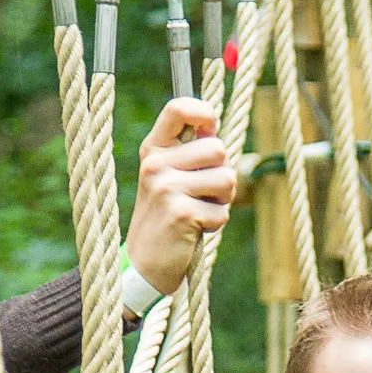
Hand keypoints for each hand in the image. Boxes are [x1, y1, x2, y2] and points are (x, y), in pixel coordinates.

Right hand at [127, 96, 239, 295]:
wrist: (144, 264)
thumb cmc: (166, 216)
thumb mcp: (168, 176)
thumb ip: (189, 151)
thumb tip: (212, 123)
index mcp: (153, 150)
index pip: (178, 108)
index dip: (203, 112)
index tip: (210, 126)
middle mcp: (156, 164)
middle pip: (218, 148)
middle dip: (221, 174)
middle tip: (203, 193)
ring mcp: (166, 188)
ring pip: (227, 178)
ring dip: (223, 200)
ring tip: (199, 210)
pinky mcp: (181, 213)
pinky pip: (223, 211)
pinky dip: (216, 223)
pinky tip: (194, 229)